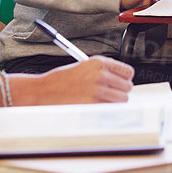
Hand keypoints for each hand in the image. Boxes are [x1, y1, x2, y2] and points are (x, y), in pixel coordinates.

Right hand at [17, 55, 134, 104]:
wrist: (44, 91)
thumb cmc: (61, 80)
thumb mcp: (84, 67)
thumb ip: (103, 71)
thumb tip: (121, 81)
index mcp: (99, 63)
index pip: (127, 71)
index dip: (125, 78)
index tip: (122, 82)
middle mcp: (101, 75)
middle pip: (127, 87)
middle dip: (120, 91)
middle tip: (109, 93)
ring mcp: (98, 90)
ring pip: (122, 99)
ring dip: (114, 102)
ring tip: (101, 100)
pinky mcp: (94, 104)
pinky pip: (111, 109)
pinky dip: (106, 110)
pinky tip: (95, 106)